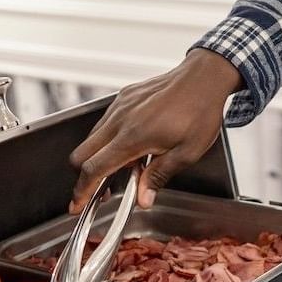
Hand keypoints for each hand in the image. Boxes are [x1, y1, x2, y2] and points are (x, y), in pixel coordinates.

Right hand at [68, 49, 242, 211]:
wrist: (204, 77)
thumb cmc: (199, 112)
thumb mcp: (187, 153)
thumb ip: (159, 176)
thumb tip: (143, 199)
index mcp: (133, 137)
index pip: (94, 168)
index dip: (82, 190)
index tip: (77, 203)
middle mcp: (120, 120)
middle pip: (82, 154)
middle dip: (84, 176)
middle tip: (99, 190)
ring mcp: (119, 106)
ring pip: (92, 138)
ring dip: (99, 157)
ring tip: (129, 166)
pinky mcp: (123, 98)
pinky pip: (105, 122)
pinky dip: (108, 139)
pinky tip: (132, 145)